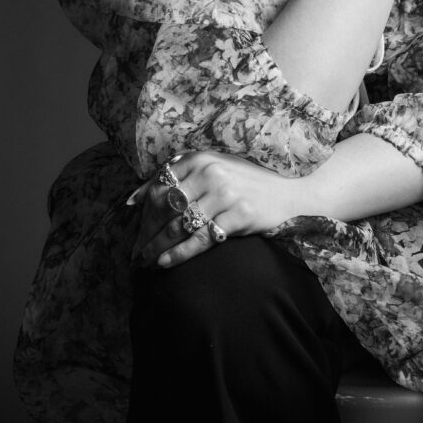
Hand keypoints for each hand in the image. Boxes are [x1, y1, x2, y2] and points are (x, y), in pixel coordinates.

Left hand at [129, 151, 301, 268]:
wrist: (289, 193)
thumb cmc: (246, 182)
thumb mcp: (213, 170)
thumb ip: (176, 178)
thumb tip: (133, 200)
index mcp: (201, 159)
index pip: (160, 186)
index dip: (144, 211)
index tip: (136, 230)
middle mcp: (210, 173)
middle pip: (166, 207)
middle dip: (147, 232)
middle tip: (136, 252)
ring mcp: (225, 194)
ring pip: (179, 224)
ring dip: (158, 246)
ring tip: (145, 261)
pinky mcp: (238, 215)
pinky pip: (200, 239)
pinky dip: (179, 253)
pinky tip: (165, 263)